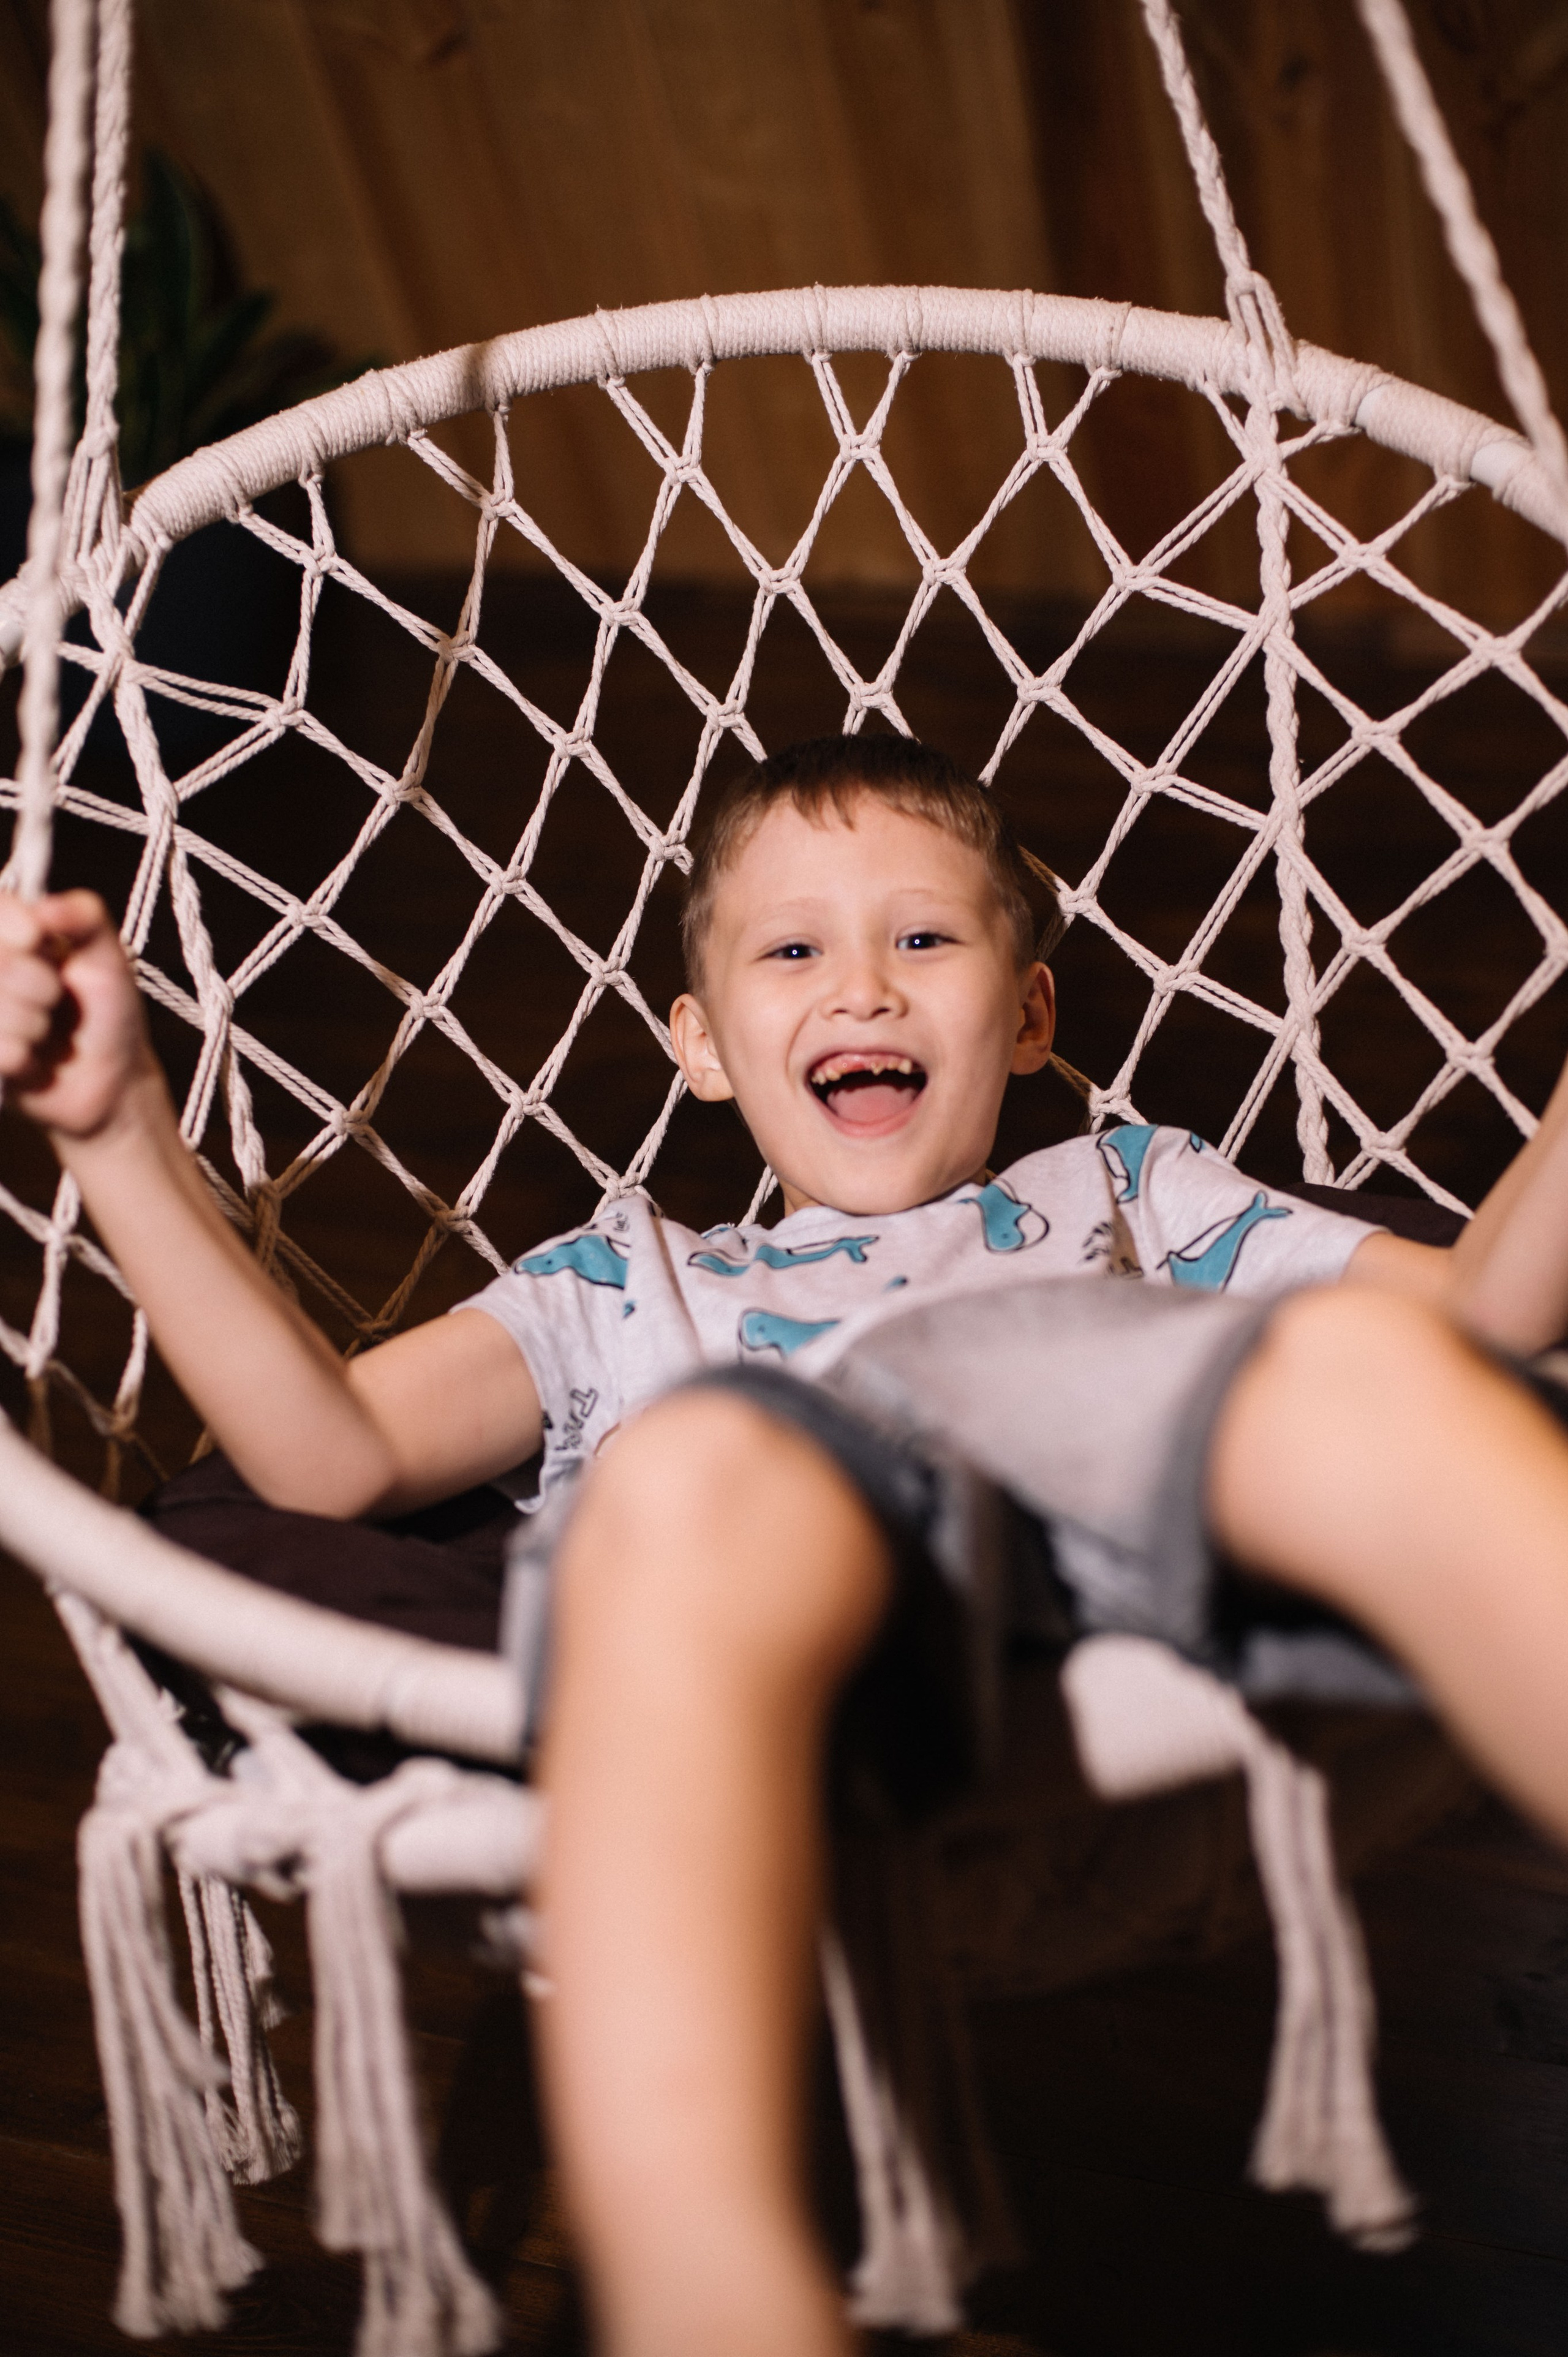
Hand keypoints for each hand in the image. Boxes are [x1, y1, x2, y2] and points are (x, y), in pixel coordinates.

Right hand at [0, 890, 158, 1140]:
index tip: (35, 938)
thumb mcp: (110, 957)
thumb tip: (45, 907)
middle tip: (56, 998)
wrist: (112, 1081)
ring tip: (49, 1032)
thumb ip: (86, 917)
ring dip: (32, 1025)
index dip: (8, 923)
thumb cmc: (110, 1013)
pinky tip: (33, 1060)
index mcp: (13, 934)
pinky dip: (21, 1057)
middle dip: (37, 986)